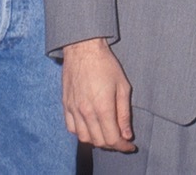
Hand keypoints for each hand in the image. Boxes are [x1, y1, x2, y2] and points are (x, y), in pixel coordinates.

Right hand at [61, 37, 135, 151]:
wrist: (83, 49)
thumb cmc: (106, 65)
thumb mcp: (123, 87)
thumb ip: (124, 113)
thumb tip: (127, 134)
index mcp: (102, 107)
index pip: (112, 139)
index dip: (123, 146)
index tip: (130, 146)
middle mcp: (86, 112)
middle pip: (99, 141)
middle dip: (112, 144)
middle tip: (121, 139)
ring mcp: (73, 109)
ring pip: (84, 138)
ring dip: (97, 140)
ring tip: (107, 133)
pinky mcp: (65, 105)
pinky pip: (71, 128)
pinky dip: (82, 133)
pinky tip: (91, 127)